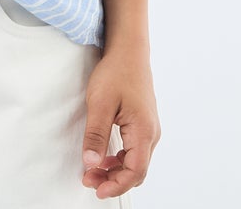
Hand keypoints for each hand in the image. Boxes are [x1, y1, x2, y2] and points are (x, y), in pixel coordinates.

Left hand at [81, 47, 159, 199]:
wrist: (128, 50)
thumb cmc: (116, 72)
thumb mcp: (100, 102)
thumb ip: (96, 135)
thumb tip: (91, 163)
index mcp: (144, 130)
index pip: (135, 171)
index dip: (116, 185)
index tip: (97, 189)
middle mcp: (151, 133)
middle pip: (136, 170)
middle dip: (113, 180)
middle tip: (89, 179)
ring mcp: (149, 128)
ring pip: (136, 161)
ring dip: (116, 170)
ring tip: (93, 170)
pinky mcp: (143, 123)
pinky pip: (135, 150)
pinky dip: (120, 159)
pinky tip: (104, 156)